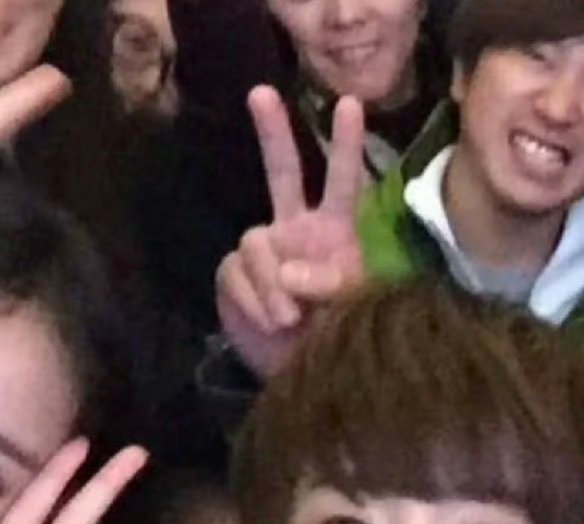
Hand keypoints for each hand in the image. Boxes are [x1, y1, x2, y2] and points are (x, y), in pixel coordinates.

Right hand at [216, 86, 365, 378]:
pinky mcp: (232, 276)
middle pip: (280, 172)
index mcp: (331, 229)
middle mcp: (292, 229)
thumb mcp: (348, 306)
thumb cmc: (336, 333)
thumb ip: (326, 280)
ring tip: (289, 318)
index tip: (351, 104)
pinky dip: (252, 298)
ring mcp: (260, 251)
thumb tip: (286, 269)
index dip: (343, 146)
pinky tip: (268, 320)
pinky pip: (235, 274)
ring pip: (254, 243)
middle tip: (260, 93)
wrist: (301, 370)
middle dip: (272, 133)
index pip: (339, 182)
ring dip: (271, 284)